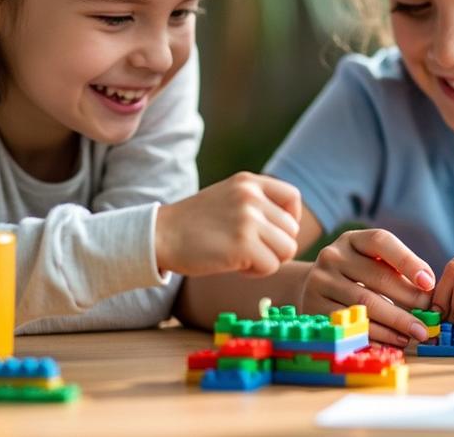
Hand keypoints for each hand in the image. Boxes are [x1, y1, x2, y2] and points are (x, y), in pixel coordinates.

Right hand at [155, 173, 300, 277]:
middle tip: (250, 251)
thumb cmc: (194, 223)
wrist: (160, 235)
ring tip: (243, 258)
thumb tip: (291, 225)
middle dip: (276, 246)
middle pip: (292, 230)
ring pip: (287, 249)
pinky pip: (271, 266)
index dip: (289, 219)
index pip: (292, 197)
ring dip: (268, 260)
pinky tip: (236, 266)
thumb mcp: (228, 196)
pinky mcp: (243, 245)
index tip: (273, 233)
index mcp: (249, 182)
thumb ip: (256, 203)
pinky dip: (256, 272)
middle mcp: (251, 196)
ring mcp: (248, 219)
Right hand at [299, 228, 436, 347]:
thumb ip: (398, 269)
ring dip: (397, 321)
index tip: (429, 283)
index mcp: (352, 240)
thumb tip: (429, 289)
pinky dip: (378, 334)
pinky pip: (352, 323)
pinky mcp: (314, 307)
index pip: (381, 242)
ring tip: (418, 331)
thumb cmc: (356, 273)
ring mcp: (320, 281)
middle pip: (376, 277)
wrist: (314, 286)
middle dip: (409, 298)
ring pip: (365, 304)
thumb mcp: (372, 261)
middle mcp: (332, 256)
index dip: (407, 261)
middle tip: (431, 316)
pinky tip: (396, 339)